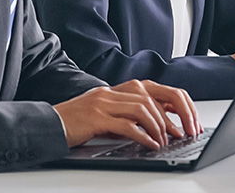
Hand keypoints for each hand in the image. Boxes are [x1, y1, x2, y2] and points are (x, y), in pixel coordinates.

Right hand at [55, 79, 200, 148]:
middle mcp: (111, 92)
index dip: (173, 105)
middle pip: (151, 98)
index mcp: (115, 90)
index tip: (185, 122)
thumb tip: (153, 127)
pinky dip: (143, 135)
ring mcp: (103, 103)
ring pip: (142, 109)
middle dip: (171, 117)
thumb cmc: (76, 123)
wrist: (49, 124)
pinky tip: (150, 144)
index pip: (153, 91)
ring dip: (158, 127)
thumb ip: (125, 116)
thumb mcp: (104, 115)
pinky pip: (126, 125)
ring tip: (164, 141)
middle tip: (181, 134)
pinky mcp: (96, 118)